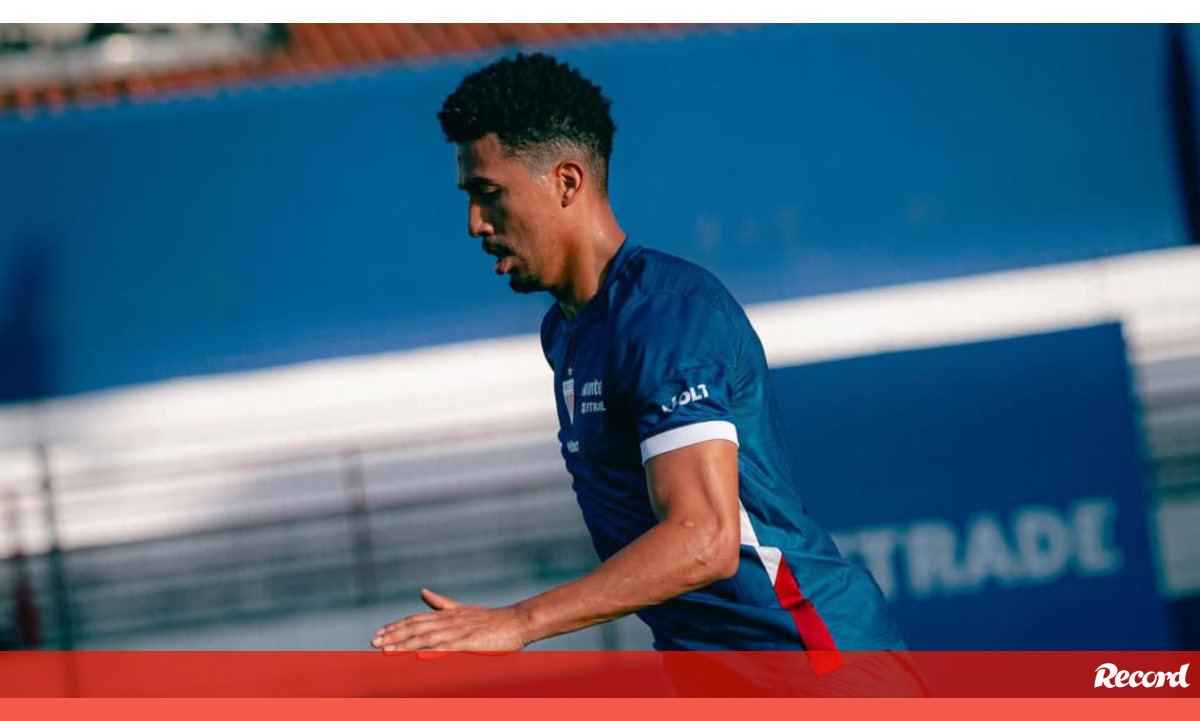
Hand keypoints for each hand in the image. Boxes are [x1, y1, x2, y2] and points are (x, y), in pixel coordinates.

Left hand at [370, 588, 529, 659]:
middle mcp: (449, 620)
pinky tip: (419, 655)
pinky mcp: (470, 641)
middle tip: (373, 643)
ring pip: (427, 637)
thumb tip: (422, 592)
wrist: (517, 621)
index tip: (378, 634)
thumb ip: (441, 603)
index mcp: (447, 614)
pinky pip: (448, 646)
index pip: (416, 620)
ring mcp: (459, 630)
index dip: (396, 626)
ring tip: (387, 651)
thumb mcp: (463, 610)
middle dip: (394, 635)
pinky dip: (433, 650)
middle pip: (416, 627)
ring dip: (406, 644)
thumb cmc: (492, 619)